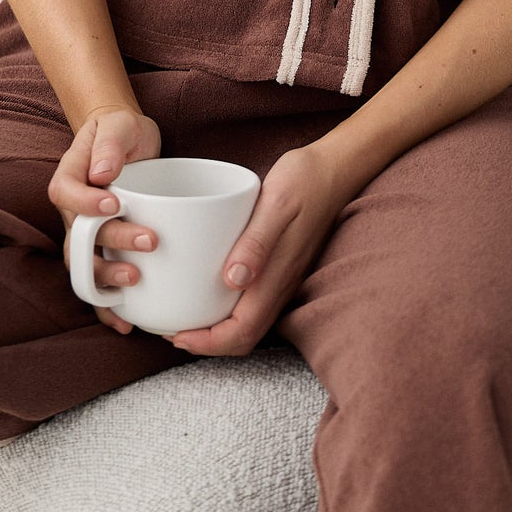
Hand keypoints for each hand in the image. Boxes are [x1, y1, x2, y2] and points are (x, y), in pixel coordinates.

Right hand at [48, 107, 162, 335]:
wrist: (124, 141)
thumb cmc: (120, 131)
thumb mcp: (117, 126)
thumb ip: (109, 145)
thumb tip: (102, 174)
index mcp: (69, 177)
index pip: (65, 194)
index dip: (86, 204)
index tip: (115, 203)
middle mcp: (72, 212)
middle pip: (78, 237)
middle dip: (110, 246)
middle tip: (149, 242)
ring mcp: (86, 234)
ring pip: (84, 265)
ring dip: (107, 278)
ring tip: (136, 279)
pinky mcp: (105, 249)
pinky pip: (98, 282)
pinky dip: (108, 306)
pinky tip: (126, 322)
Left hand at [167, 143, 345, 357]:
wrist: (337, 168)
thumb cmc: (305, 179)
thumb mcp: (277, 202)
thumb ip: (257, 242)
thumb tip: (233, 280)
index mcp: (278, 274)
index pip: (242, 330)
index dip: (208, 343)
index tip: (178, 335)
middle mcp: (282, 284)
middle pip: (245, 336)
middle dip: (209, 344)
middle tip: (174, 331)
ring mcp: (285, 278)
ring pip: (251, 323)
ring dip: (218, 330)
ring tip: (187, 317)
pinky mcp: (283, 266)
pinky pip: (255, 303)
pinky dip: (229, 310)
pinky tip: (210, 290)